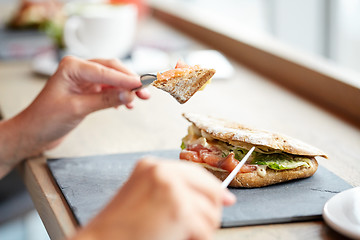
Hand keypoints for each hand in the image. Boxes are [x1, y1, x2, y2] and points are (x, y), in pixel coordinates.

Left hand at [0, 56, 149, 177]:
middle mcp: (79, 69)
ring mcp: (84, 80)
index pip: (106, 70)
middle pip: (112, 70)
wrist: (34, 133)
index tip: (143, 85)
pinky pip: (109, 90)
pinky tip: (126, 104)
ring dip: (127, 89)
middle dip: (130, 81)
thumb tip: (129, 94)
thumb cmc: (46, 119)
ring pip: (113, 80)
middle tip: (146, 92)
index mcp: (72, 66)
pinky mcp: (88, 91)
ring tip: (141, 99)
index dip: (126, 79)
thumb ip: (105, 100)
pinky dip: (119, 96)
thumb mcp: (78, 109)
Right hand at [72, 158, 235, 239]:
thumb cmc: (122, 227)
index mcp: (152, 166)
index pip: (195, 173)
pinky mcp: (179, 208)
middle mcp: (162, 171)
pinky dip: (197, 239)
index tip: (227, 199)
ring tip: (177, 234)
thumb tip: (219, 197)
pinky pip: (205, 229)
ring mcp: (171, 187)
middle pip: (210, 190)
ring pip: (211, 212)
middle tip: (195, 228)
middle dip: (209, 212)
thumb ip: (176, 191)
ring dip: (201, 230)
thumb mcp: (146, 197)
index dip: (213, 188)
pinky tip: (175, 239)